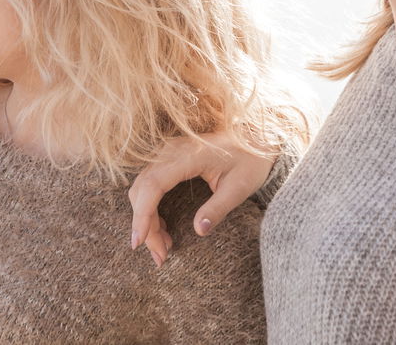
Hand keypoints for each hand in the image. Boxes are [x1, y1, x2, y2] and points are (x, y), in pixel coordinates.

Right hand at [127, 132, 274, 266]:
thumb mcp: (239, 187)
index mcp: (187, 155)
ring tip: (162, 248)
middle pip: (142, 190)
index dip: (142, 214)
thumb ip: (218, 208)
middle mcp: (170, 151)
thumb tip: (198, 232)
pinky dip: (150, 208)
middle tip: (160, 257)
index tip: (139, 242)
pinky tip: (163, 229)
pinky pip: (150, 185)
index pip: (153, 185)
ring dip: (146, 219)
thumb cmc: (251, 161)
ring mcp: (167, 154)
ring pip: (142, 188)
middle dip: (144, 225)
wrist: (256, 140)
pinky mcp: (168, 160)